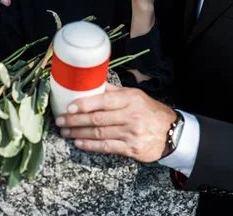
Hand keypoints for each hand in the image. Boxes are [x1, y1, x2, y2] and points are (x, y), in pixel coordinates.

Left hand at [55, 83, 176, 162]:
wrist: (172, 133)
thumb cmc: (150, 111)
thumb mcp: (135, 95)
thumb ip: (114, 91)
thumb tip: (92, 83)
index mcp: (130, 99)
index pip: (103, 100)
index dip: (84, 104)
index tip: (68, 107)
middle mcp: (131, 115)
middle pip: (97, 119)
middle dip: (75, 120)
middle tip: (60, 120)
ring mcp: (131, 133)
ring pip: (99, 133)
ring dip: (78, 133)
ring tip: (65, 131)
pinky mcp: (131, 149)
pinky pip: (106, 147)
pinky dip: (90, 145)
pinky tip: (79, 142)